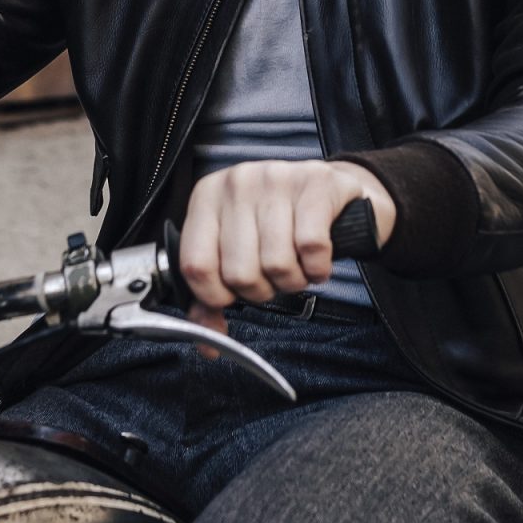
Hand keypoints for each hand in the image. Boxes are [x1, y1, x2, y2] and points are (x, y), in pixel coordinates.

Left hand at [177, 159, 393, 327]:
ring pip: (277, 264)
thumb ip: (215, 292)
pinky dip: (318, 268)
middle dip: (261, 291)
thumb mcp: (237, 248)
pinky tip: (317, 261)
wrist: (327, 188)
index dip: (216, 295)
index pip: (195, 265)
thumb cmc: (276, 223)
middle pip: (239, 272)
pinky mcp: (316, 183)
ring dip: (293, 281)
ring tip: (297, 266)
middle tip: (273, 277)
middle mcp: (238, 182)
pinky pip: (312, 248)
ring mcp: (277, 178)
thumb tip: (209, 344)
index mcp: (207, 197)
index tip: (233, 295)